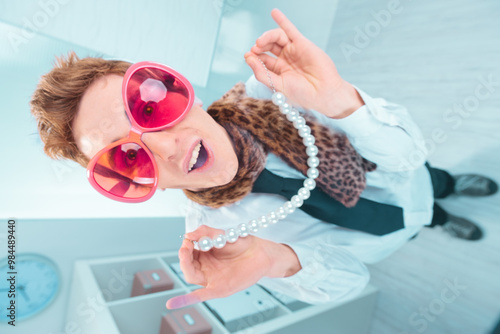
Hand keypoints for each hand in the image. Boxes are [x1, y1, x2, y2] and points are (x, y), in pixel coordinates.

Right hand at [166, 225, 300, 308]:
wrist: (260, 252)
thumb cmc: (241, 243)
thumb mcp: (221, 234)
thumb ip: (205, 232)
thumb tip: (188, 235)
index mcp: (203, 256)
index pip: (187, 254)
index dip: (185, 246)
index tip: (188, 239)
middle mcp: (205, 268)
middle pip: (187, 266)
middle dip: (183, 256)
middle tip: (186, 246)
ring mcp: (212, 279)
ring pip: (191, 277)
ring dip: (185, 266)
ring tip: (185, 252)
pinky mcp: (220, 289)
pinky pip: (201, 295)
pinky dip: (185, 300)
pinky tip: (172, 303)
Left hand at [244, 9, 363, 118]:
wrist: (323, 93)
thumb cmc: (302, 94)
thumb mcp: (278, 85)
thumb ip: (262, 74)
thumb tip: (248, 59)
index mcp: (278, 71)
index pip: (262, 60)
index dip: (253, 57)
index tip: (248, 56)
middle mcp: (285, 59)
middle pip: (267, 47)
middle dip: (259, 46)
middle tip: (254, 49)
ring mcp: (293, 50)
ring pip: (276, 38)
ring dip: (266, 37)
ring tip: (260, 42)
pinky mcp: (302, 44)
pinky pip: (290, 30)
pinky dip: (282, 21)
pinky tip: (274, 12)